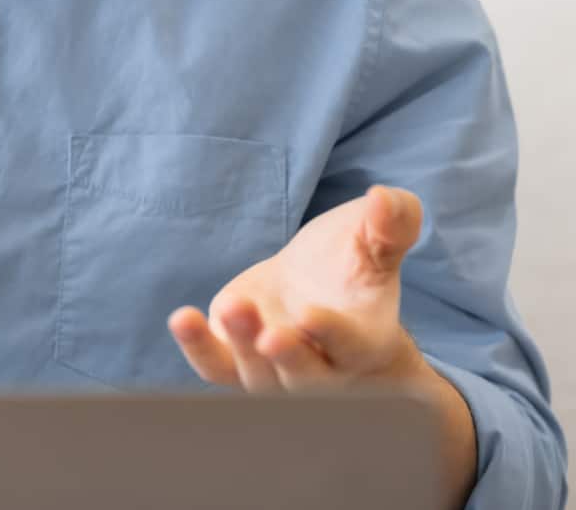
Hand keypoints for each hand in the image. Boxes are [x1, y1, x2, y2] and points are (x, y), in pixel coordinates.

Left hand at [167, 184, 428, 393]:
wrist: (318, 290)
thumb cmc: (354, 265)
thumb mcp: (377, 239)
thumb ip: (392, 223)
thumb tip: (384, 198)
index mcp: (364, 342)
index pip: (351, 347)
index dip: (332, 334)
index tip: (309, 314)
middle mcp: (322, 370)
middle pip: (305, 378)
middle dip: (288, 358)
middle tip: (270, 336)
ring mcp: (276, 373)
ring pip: (258, 375)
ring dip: (242, 344)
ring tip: (234, 305)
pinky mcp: (236, 360)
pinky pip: (215, 367)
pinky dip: (198, 349)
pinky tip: (183, 319)